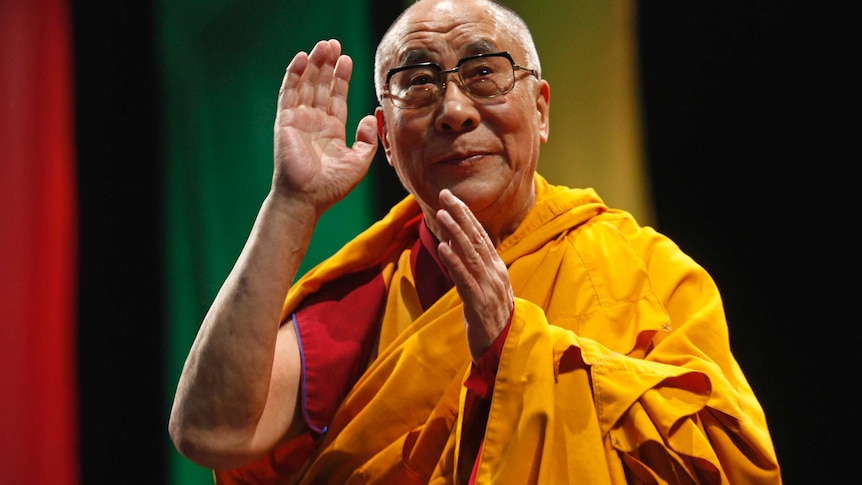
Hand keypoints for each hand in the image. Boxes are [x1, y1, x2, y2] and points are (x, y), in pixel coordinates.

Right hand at [273, 39, 377, 213]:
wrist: (307, 198)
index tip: (348, 60)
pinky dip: (294, 74)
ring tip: (324, 45)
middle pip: (321, 86)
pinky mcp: (286, 120)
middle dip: (328, 65)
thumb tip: (370, 116)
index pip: (337, 98)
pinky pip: (289, 92)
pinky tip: (303, 58)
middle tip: (334, 44)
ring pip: (307, 84)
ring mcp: (299, 119)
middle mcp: (314, 122)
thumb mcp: (359, 162)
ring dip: (315, 64)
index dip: (341, 78)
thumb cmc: (331, 186)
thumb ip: (368, 139)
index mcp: (331, 130)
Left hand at [435, 189, 513, 361]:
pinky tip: (443, 247)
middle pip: (476, 238)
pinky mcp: (478, 303)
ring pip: (470, 254)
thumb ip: (475, 269)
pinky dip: (454, 261)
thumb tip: (458, 248)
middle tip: (445, 194)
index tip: (451, 198)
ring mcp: (488, 287)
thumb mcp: (484, 289)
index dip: (466, 215)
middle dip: (460, 214)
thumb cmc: (491, 320)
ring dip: (455, 232)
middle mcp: (494, 273)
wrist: (502, 350)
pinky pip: (465, 279)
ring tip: (441, 214)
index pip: (481, 236)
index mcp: (496, 269)